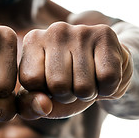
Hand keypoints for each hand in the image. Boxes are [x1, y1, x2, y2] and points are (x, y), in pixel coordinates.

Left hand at [17, 22, 132, 119]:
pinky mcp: (105, 34)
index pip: (32, 81)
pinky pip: (107, 79)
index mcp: (32, 41)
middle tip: (73, 84)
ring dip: (89, 94)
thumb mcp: (43, 97)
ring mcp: (80, 30)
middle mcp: (54, 30)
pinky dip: (107, 89)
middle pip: (58, 85)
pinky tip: (102, 75)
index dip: (45, 93)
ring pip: (84, 86)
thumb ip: (31, 107)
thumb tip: (43, 106)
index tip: (51, 84)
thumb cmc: (67, 82)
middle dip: (68, 96)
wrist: (104, 66)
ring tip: (88, 79)